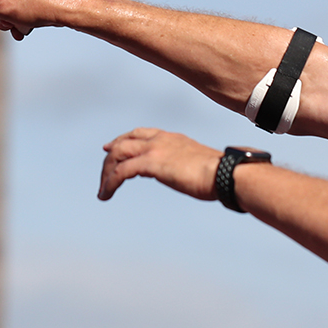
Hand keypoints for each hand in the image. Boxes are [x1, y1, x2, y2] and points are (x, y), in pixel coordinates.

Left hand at [99, 127, 221, 201]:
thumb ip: (184, 164)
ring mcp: (155, 149)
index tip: (110, 147)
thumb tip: (183, 173)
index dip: (123, 139)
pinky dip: (110, 182)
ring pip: (118, 154)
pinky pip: (121, 171)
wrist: (225, 172)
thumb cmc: (218, 174)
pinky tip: (106, 194)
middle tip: (103, 174)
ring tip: (103, 190)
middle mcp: (160, 139)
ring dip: (107, 172)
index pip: (140, 133)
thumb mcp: (196, 163)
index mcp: (171, 138)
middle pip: (124, 142)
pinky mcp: (152, 163)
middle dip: (110, 157)